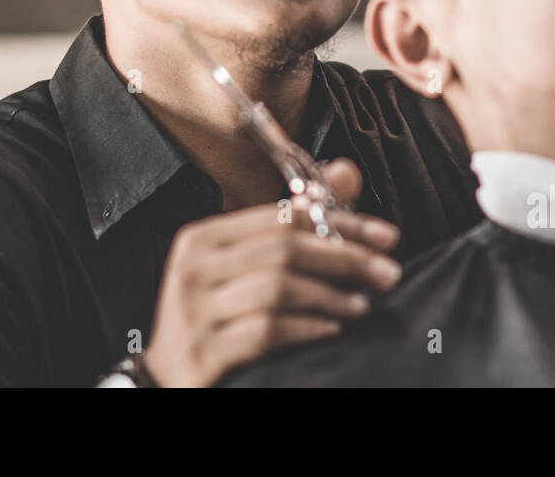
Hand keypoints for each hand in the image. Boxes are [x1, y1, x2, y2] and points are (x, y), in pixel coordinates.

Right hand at [143, 157, 400, 386]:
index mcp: (203, 238)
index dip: (338, 221)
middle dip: (344, 257)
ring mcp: (194, 311)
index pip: (281, 217)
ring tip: (361, 304)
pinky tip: (330, 330)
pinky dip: (306, 327)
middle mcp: (193, 268)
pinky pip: (265, 331)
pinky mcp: (202, 350)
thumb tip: (347, 172)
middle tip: (386, 271)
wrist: (168, 381)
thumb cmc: (215, 320)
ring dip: (330, 295)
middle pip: (283, 248)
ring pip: (276, 287)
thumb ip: (295, 224)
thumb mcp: (246, 268)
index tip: (384, 234)